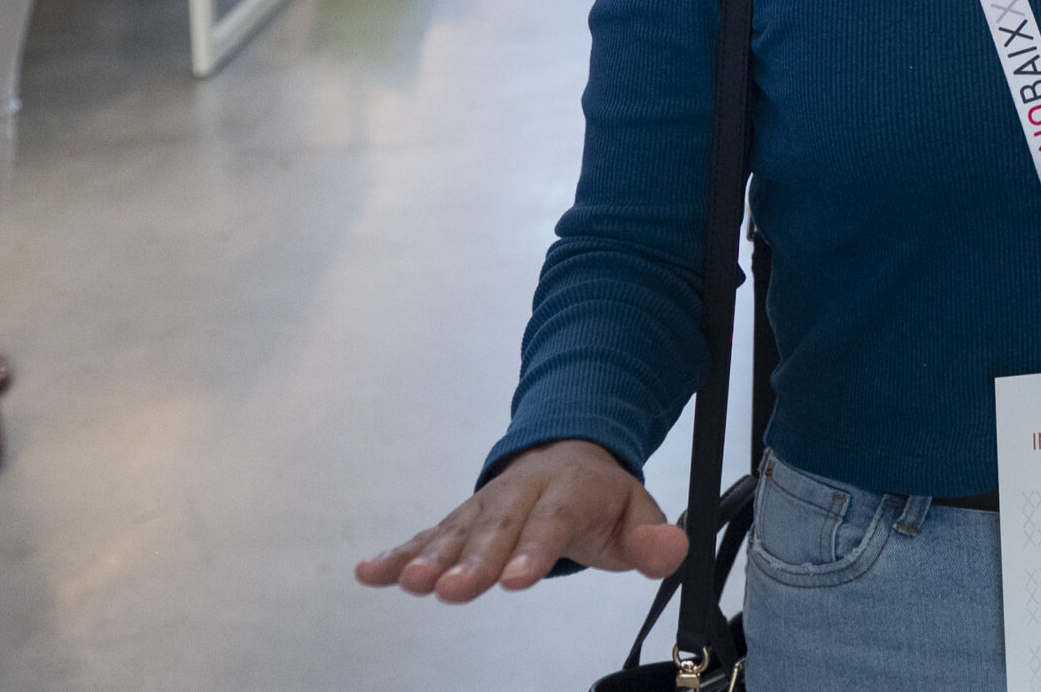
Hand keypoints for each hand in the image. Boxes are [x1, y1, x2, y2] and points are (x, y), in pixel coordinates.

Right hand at [355, 439, 688, 603]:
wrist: (567, 451)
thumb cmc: (600, 497)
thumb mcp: (636, 513)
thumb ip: (653, 538)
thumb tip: (669, 551)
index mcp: (568, 491)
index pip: (552, 523)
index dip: (532, 551)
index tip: (514, 581)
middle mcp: (520, 494)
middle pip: (495, 529)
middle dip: (471, 561)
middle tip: (449, 590)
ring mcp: (485, 506)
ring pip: (456, 532)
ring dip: (429, 557)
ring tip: (408, 583)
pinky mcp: (459, 521)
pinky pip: (426, 535)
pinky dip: (398, 553)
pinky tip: (371, 573)